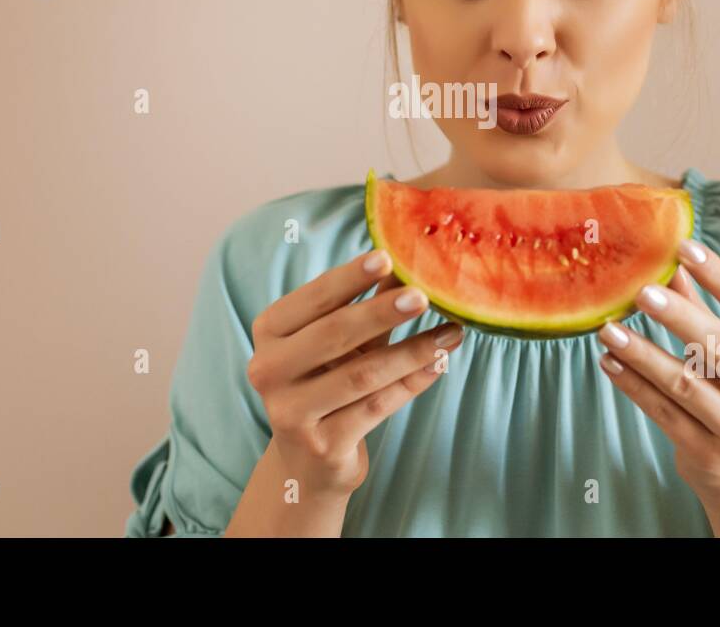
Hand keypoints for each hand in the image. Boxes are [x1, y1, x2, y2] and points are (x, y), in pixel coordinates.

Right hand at [246, 248, 463, 499]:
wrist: (309, 460)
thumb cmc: (327, 382)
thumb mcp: (342, 340)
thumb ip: (369, 302)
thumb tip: (409, 260)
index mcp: (269, 333)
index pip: (313, 299)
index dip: (350, 278)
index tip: (388, 258)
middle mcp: (268, 370)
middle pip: (334, 334)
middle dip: (382, 312)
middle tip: (424, 296)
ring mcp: (290, 412)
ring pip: (362, 374)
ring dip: (412, 351)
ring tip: (451, 332)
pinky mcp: (321, 445)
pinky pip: (376, 407)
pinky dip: (412, 383)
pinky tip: (439, 364)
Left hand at [596, 239, 719, 515]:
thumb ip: (706, 308)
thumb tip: (667, 262)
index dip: (719, 275)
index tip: (684, 248)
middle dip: (679, 316)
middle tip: (642, 291)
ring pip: (684, 383)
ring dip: (641, 353)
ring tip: (609, 328)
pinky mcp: (709, 454)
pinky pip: (662, 412)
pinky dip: (632, 384)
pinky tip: (609, 360)